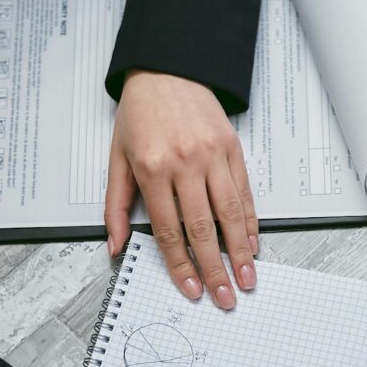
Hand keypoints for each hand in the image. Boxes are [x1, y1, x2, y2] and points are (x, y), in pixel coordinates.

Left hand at [105, 70, 258, 309]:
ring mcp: (212, 155)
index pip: (169, 230)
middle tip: (224, 297)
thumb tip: (115, 247)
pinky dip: (249, 221)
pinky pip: (244, 192)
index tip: (191, 289)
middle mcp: (184, 163)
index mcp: (152, 168)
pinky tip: (252, 244)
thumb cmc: (140, 114)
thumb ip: (115, 205)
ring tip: (246, 278)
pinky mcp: (232, 148)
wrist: (168, 69)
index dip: (181, 265)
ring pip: (229, 213)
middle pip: (202, 229)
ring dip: (239, 252)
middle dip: (215, 269)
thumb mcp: (117, 157)